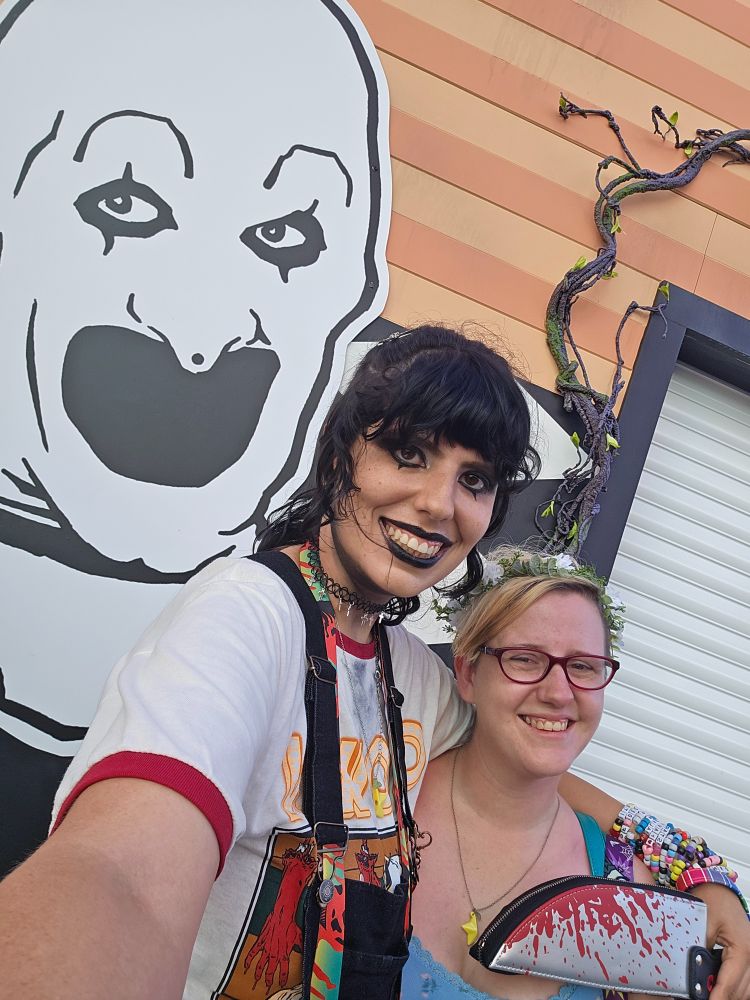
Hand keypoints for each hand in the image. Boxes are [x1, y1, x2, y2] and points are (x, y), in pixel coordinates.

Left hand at [691, 884, 749, 999]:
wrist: (719, 887)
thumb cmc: (712, 899)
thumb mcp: (702, 922)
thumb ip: (700, 948)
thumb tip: (693, 971)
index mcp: (743, 949)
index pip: (730, 983)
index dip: (718, 996)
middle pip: (740, 990)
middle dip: (723, 997)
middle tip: (705, 999)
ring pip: (746, 989)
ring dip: (730, 994)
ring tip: (711, 995)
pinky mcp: (748, 955)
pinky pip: (746, 981)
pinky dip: (735, 987)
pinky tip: (720, 988)